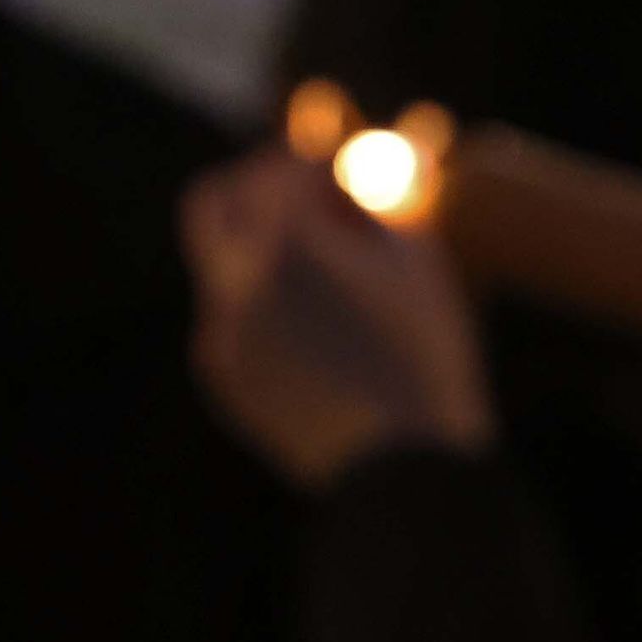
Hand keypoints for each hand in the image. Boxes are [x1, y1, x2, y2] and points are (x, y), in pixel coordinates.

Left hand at [181, 148, 493, 487]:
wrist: (403, 475)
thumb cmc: (425, 364)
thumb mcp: (418, 264)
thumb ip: (378, 202)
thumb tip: (356, 178)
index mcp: (287, 239)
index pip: (287, 167)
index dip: (321, 166)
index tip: (346, 176)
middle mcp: (238, 280)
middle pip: (216, 202)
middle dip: (256, 192)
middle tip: (302, 203)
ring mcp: (223, 334)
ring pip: (220, 267)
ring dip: (259, 256)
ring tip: (323, 284)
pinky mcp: (225, 379)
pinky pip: (229, 322)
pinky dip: (259, 311)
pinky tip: (312, 335)